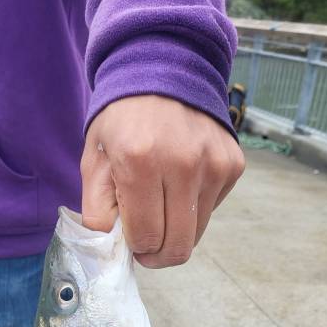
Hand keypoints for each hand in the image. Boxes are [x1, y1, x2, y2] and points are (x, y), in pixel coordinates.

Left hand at [81, 95, 244, 267]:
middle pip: (179, 246)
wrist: (162, 71)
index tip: (130, 239)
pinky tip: (179, 183)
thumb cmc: (121, 122)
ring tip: (160, 208)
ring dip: (176, 232)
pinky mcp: (233, 164)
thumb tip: (112, 249)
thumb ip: (97, 212)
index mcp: (142, 162)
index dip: (136, 247)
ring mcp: (214, 164)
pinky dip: (193, 209)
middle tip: (146, 243)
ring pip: (197, 233)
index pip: (147, 238)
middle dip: (158, 254)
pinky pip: (211, 209)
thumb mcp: (94, 162)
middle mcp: (184, 163)